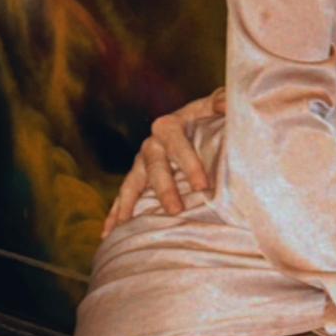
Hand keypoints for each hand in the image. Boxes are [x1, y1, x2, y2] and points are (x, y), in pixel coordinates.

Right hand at [101, 87, 226, 235]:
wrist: (193, 122)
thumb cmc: (207, 117)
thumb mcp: (215, 106)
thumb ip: (222, 102)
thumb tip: (227, 105)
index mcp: (170, 126)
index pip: (178, 145)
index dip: (189, 164)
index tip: (203, 186)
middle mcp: (151, 144)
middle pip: (154, 168)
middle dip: (164, 189)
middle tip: (176, 211)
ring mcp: (141, 163)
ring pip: (132, 184)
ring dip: (130, 205)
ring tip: (127, 228)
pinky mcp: (136, 178)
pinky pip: (123, 197)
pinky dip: (115, 214)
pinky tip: (108, 234)